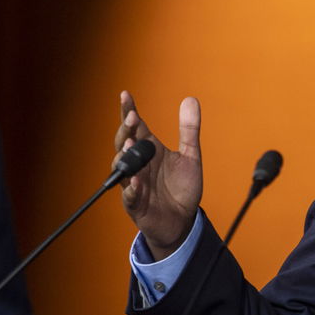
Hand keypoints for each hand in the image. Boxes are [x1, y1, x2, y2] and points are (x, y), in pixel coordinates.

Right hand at [112, 90, 202, 259]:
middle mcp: (139, 164)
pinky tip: (137, 181)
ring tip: (132, 142)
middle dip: (126, 130)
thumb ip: (189, 130)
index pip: (136, 127)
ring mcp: (134, 183)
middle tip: (131, 117)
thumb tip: (190, 99)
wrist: (182, 220)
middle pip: (125, 143)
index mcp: (150, 150)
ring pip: (123, 167)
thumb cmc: (181, 188)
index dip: (129, 111)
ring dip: (126, 155)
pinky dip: (133, 188)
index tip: (126, 94)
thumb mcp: (190, 156)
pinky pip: (131, 195)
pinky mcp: (136, 204)